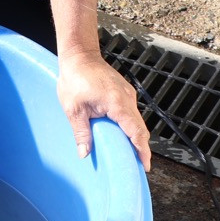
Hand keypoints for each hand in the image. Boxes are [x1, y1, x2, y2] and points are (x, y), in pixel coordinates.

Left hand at [57, 49, 152, 170]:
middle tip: (137, 164)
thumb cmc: (75, 78)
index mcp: (117, 104)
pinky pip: (131, 111)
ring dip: (135, 136)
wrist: (80, 56)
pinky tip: (122, 133)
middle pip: (140, 128)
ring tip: (130, 153)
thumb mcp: (74, 109)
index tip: (145, 164)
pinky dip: (130, 124)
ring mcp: (127, 94)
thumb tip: (84, 153)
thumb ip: (81, 132)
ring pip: (136, 120)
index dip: (142, 150)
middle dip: (141, 147)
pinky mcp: (124, 91)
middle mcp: (127, 98)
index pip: (136, 132)